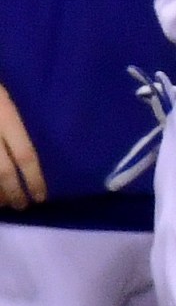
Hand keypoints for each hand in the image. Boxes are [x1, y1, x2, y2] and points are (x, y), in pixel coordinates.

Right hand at [0, 81, 45, 209]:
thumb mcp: (2, 99)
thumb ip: (10, 125)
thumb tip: (25, 158)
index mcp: (4, 114)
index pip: (25, 154)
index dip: (34, 179)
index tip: (42, 196)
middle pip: (2, 170)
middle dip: (13, 192)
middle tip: (21, 206)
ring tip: (2, 205)